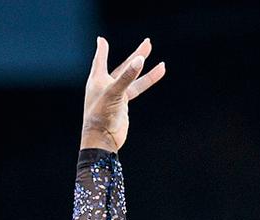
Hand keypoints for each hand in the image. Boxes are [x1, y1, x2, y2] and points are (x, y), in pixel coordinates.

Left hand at [80, 36, 165, 151]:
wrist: (102, 140)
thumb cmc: (101, 116)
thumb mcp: (114, 93)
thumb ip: (127, 76)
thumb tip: (140, 60)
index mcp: (97, 81)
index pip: (100, 60)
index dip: (102, 50)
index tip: (101, 40)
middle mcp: (106, 86)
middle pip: (122, 66)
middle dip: (135, 55)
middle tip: (148, 43)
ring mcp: (115, 96)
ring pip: (132, 78)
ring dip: (145, 69)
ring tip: (162, 63)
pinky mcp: (123, 105)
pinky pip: (137, 88)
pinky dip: (148, 80)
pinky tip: (158, 72)